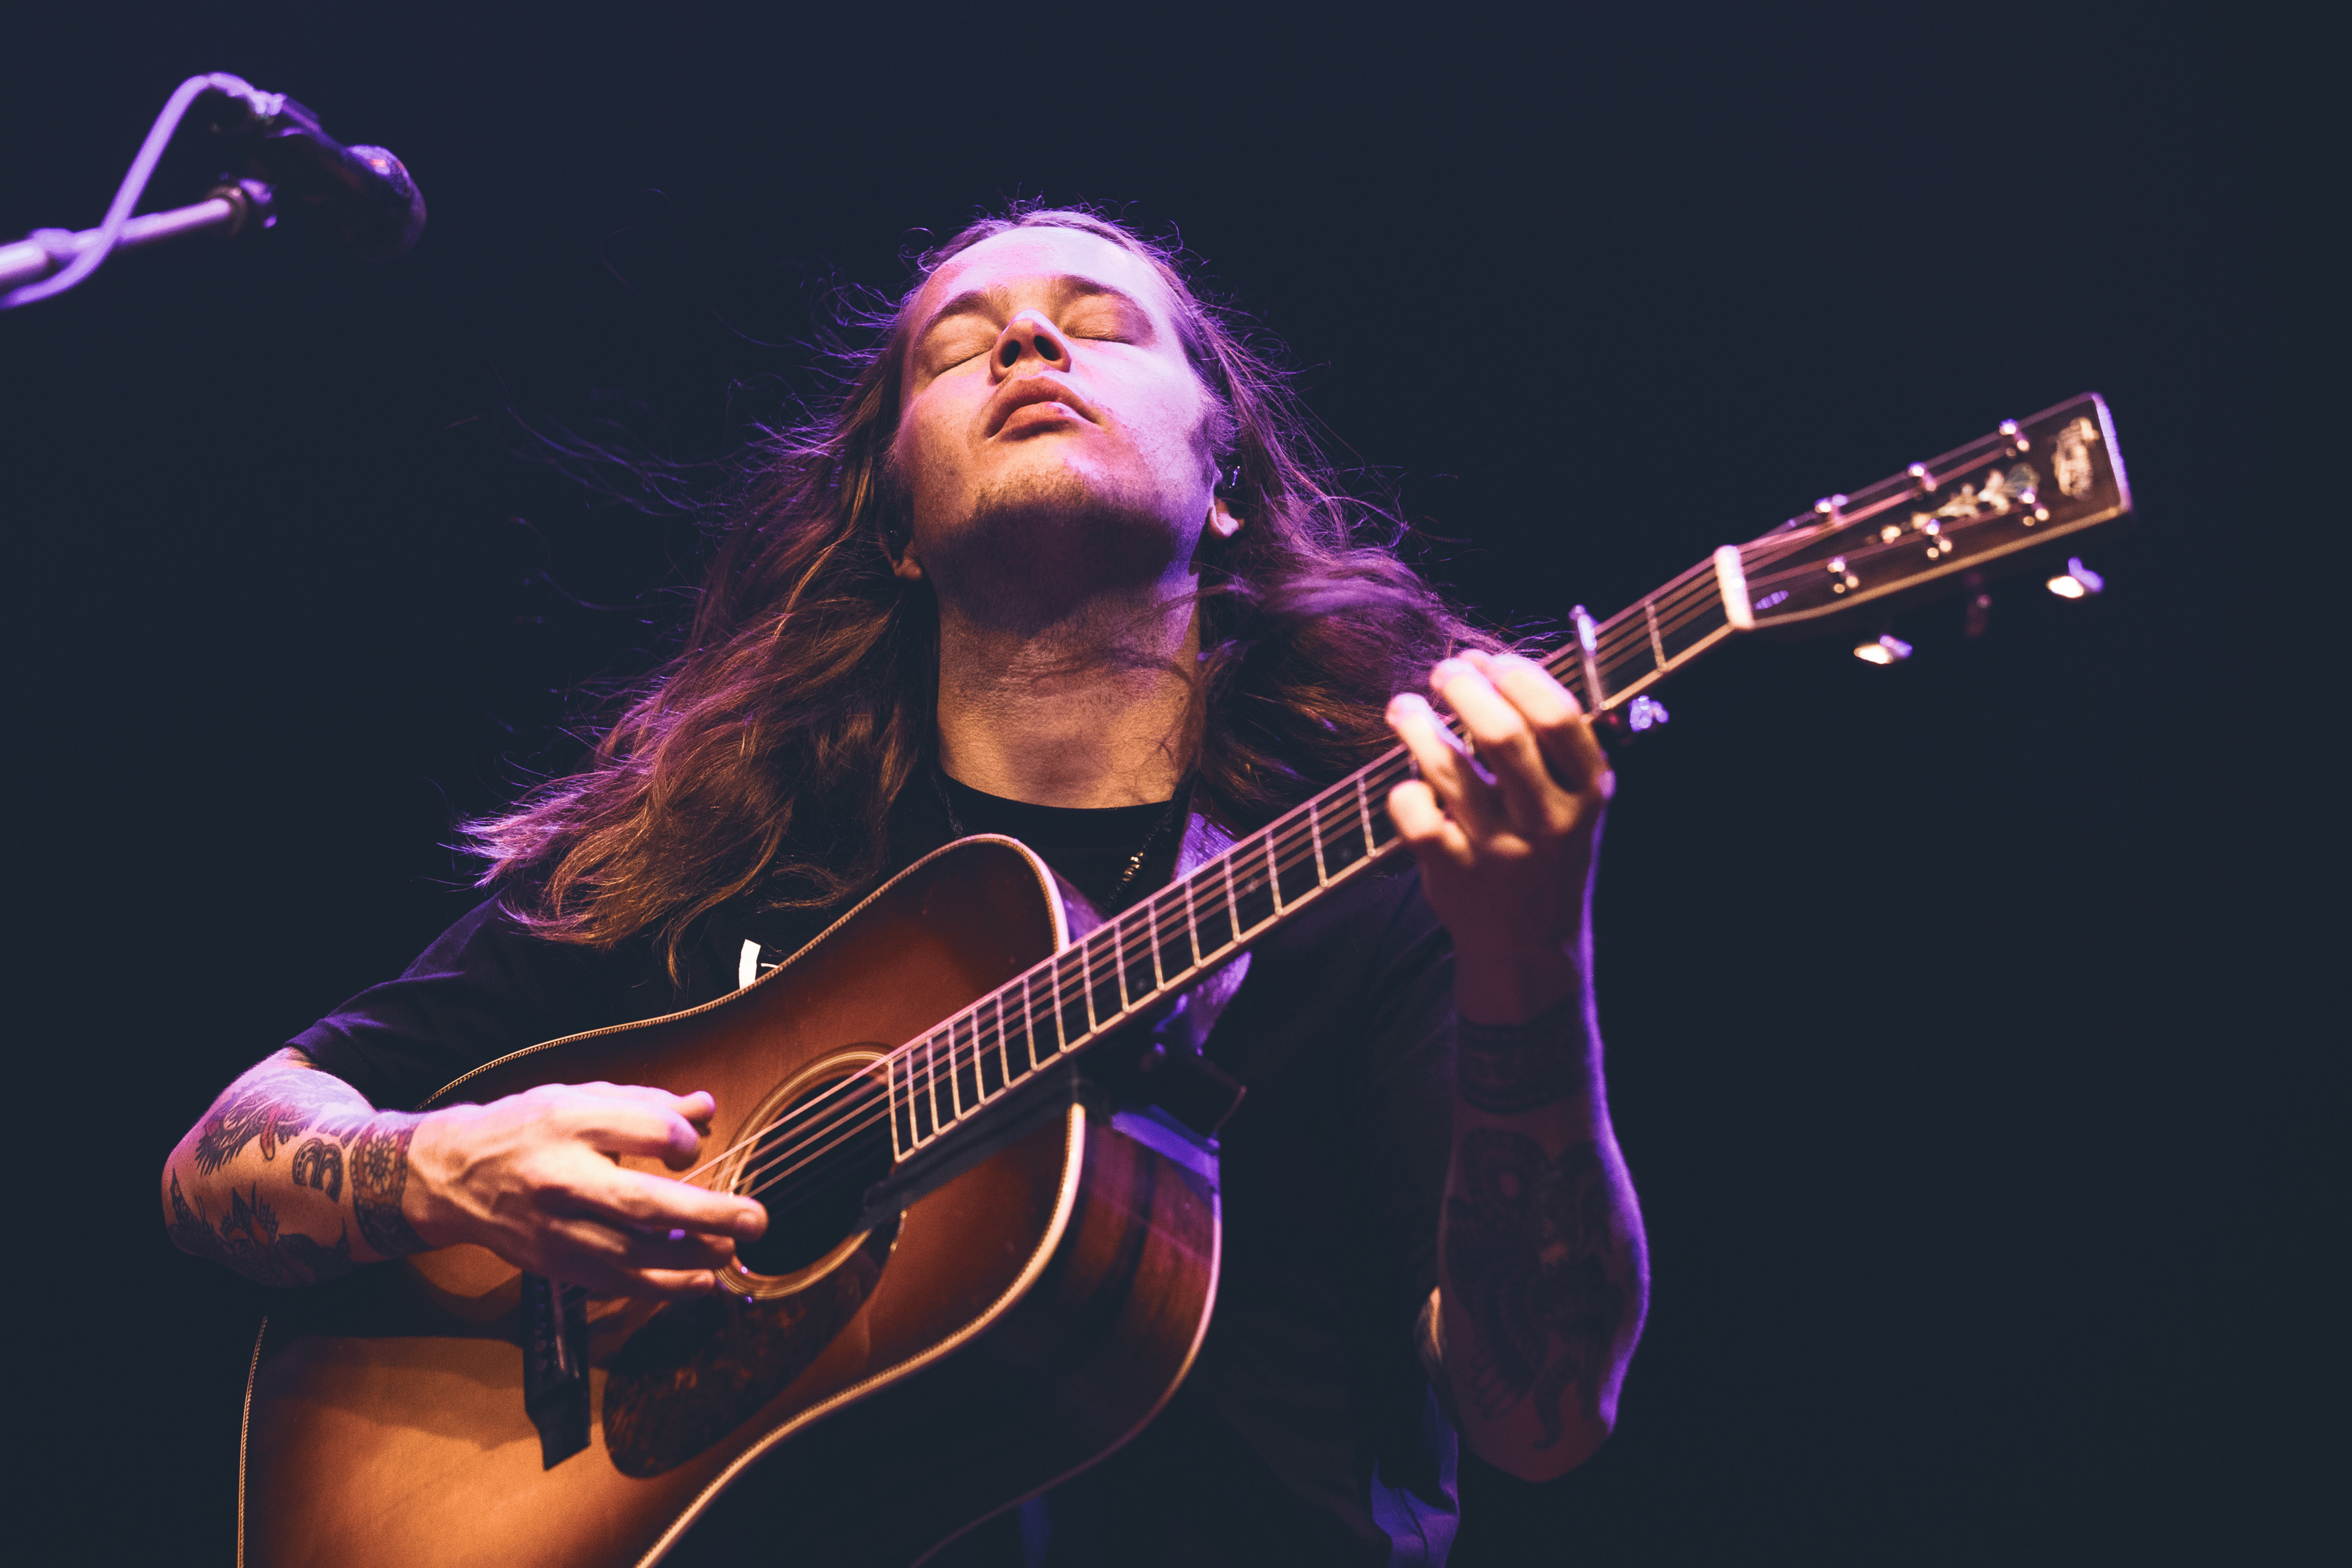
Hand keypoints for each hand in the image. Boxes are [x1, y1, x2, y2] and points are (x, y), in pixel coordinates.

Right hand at [408, 1082, 767, 1298]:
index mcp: (567, 1125)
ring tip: (732, 1251)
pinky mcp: (556, 1265)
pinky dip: (663, 1288)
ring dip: (693, 1258)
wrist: (455, 1177)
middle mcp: (561, 1181)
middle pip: (642, 1202)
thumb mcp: (579, 1099)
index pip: (642, 1130)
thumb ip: (645, 1104)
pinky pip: (617, 1283)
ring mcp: (557, 1230)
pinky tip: (700, 1283)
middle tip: (755, 1219)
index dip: (680, 1139)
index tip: (691, 1146)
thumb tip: (705, 1110)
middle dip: (706, 1214)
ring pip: (633, 1254)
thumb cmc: (525, 1131)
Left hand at [1386, 650, 1614, 1022]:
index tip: (1488, 659)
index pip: (1556, 715)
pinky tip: (1407, 782)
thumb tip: (1486, 663)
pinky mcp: (1454, 874)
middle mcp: (1549, 821)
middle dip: (1464, 687)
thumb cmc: (1545, 853)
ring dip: (1418, 723)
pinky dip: (1404, 789)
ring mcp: (1501, 850)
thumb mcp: (1574, 802)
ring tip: (1404, 708)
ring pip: (1448, 767)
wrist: (1529, 947)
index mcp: (1588, 793)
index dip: (1515, 674)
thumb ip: (1548, 741)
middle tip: (1442, 673)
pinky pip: (1416, 814)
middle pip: (1503, 733)